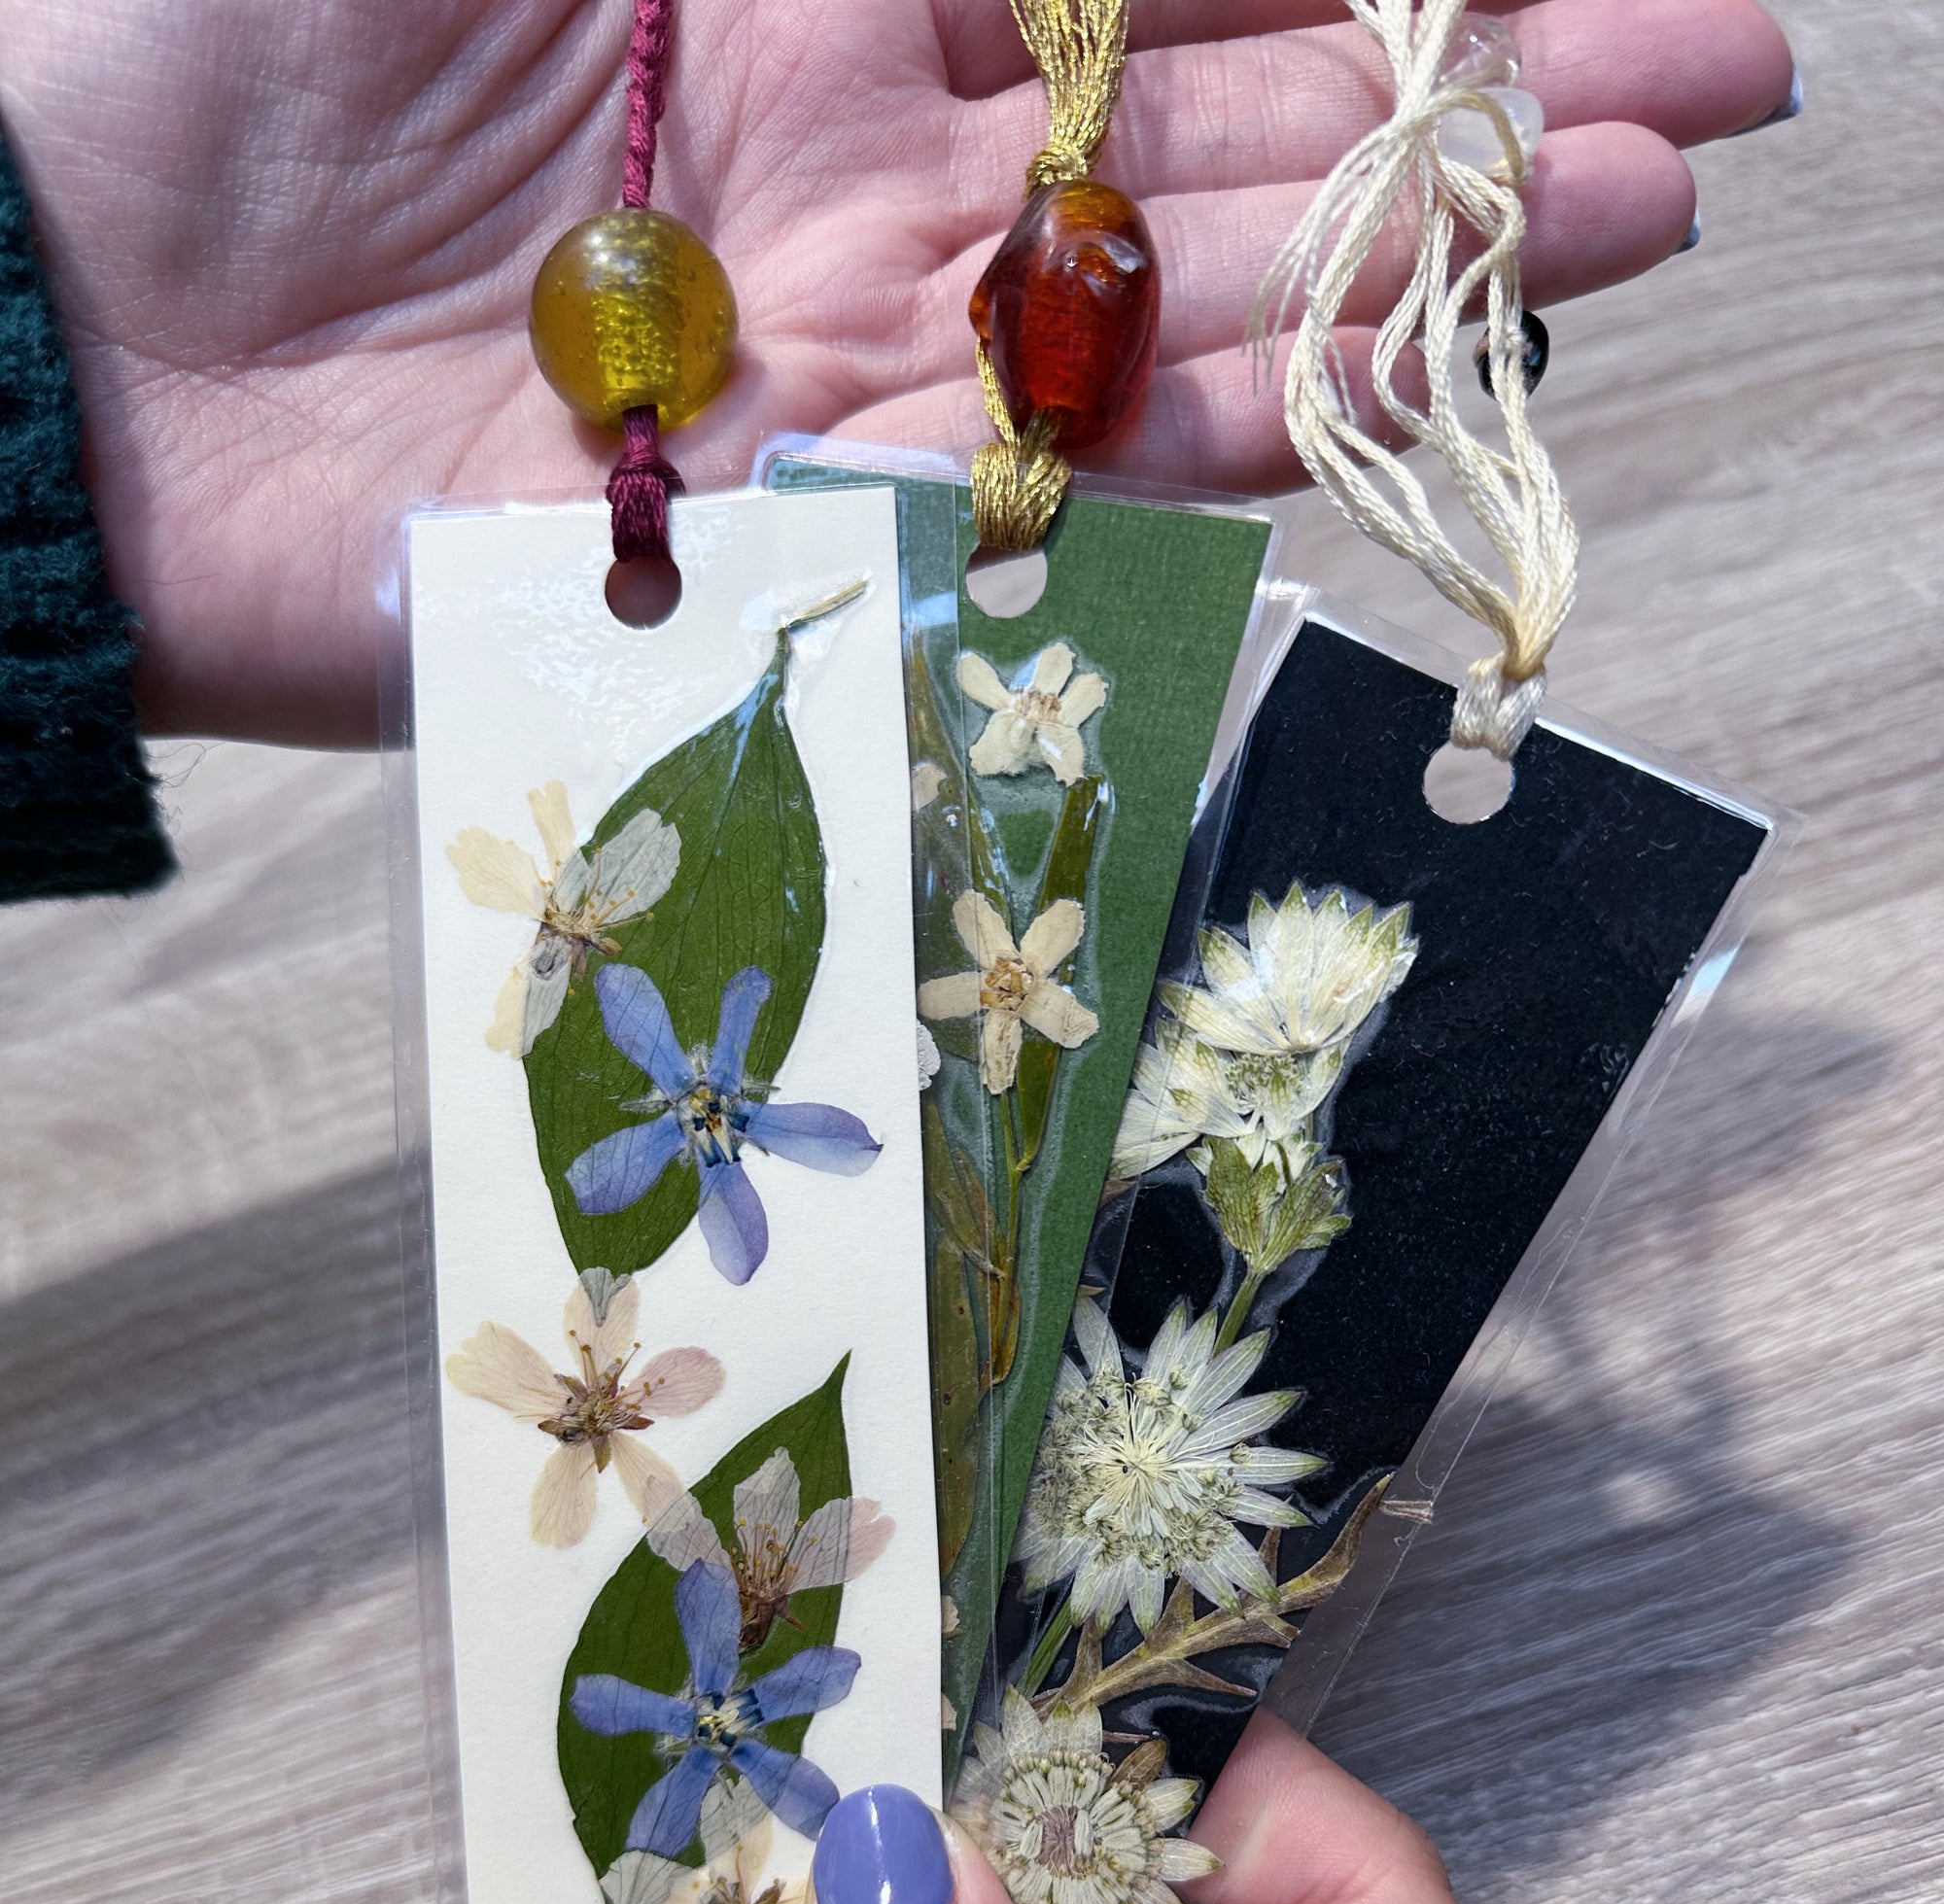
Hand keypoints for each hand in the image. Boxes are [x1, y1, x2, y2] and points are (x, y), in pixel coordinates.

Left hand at [0, 0, 1792, 742]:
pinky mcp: (806, 524)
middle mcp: (882, 151)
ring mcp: (860, 345)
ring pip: (1182, 312)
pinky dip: (1220, 433)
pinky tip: (1394, 378)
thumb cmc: (227, 10)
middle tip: (1707, 81)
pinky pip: (1050, 478)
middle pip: (1231, 131)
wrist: (68, 327)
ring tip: (1619, 218)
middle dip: (1471, 94)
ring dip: (1404, 269)